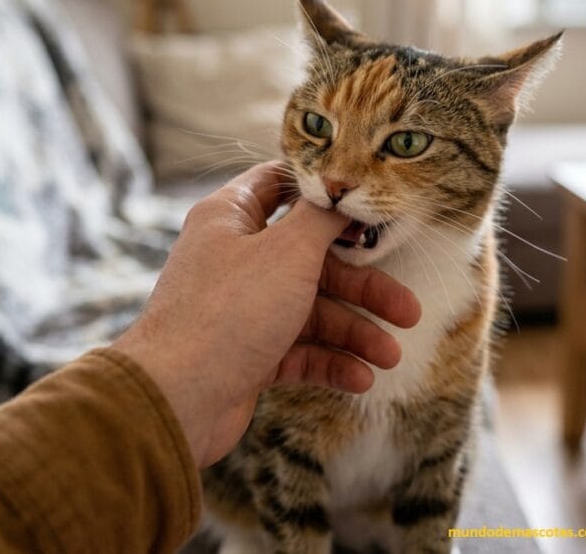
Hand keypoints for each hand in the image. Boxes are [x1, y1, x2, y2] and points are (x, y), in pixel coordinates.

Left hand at [112, 161, 420, 466]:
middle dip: (363, 288)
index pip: (279, 186)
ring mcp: (240, 309)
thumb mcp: (288, 251)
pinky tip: (361, 379)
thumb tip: (340, 191)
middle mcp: (235, 259)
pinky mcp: (245, 354)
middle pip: (312, 262)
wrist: (177, 399)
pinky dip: (330, 363)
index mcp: (232, 218)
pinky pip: (298, 352)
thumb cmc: (229, 312)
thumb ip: (321, 220)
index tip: (367, 209)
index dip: (324, 195)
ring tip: (390, 357)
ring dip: (354, 333)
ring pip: (310, 312)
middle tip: (409, 311)